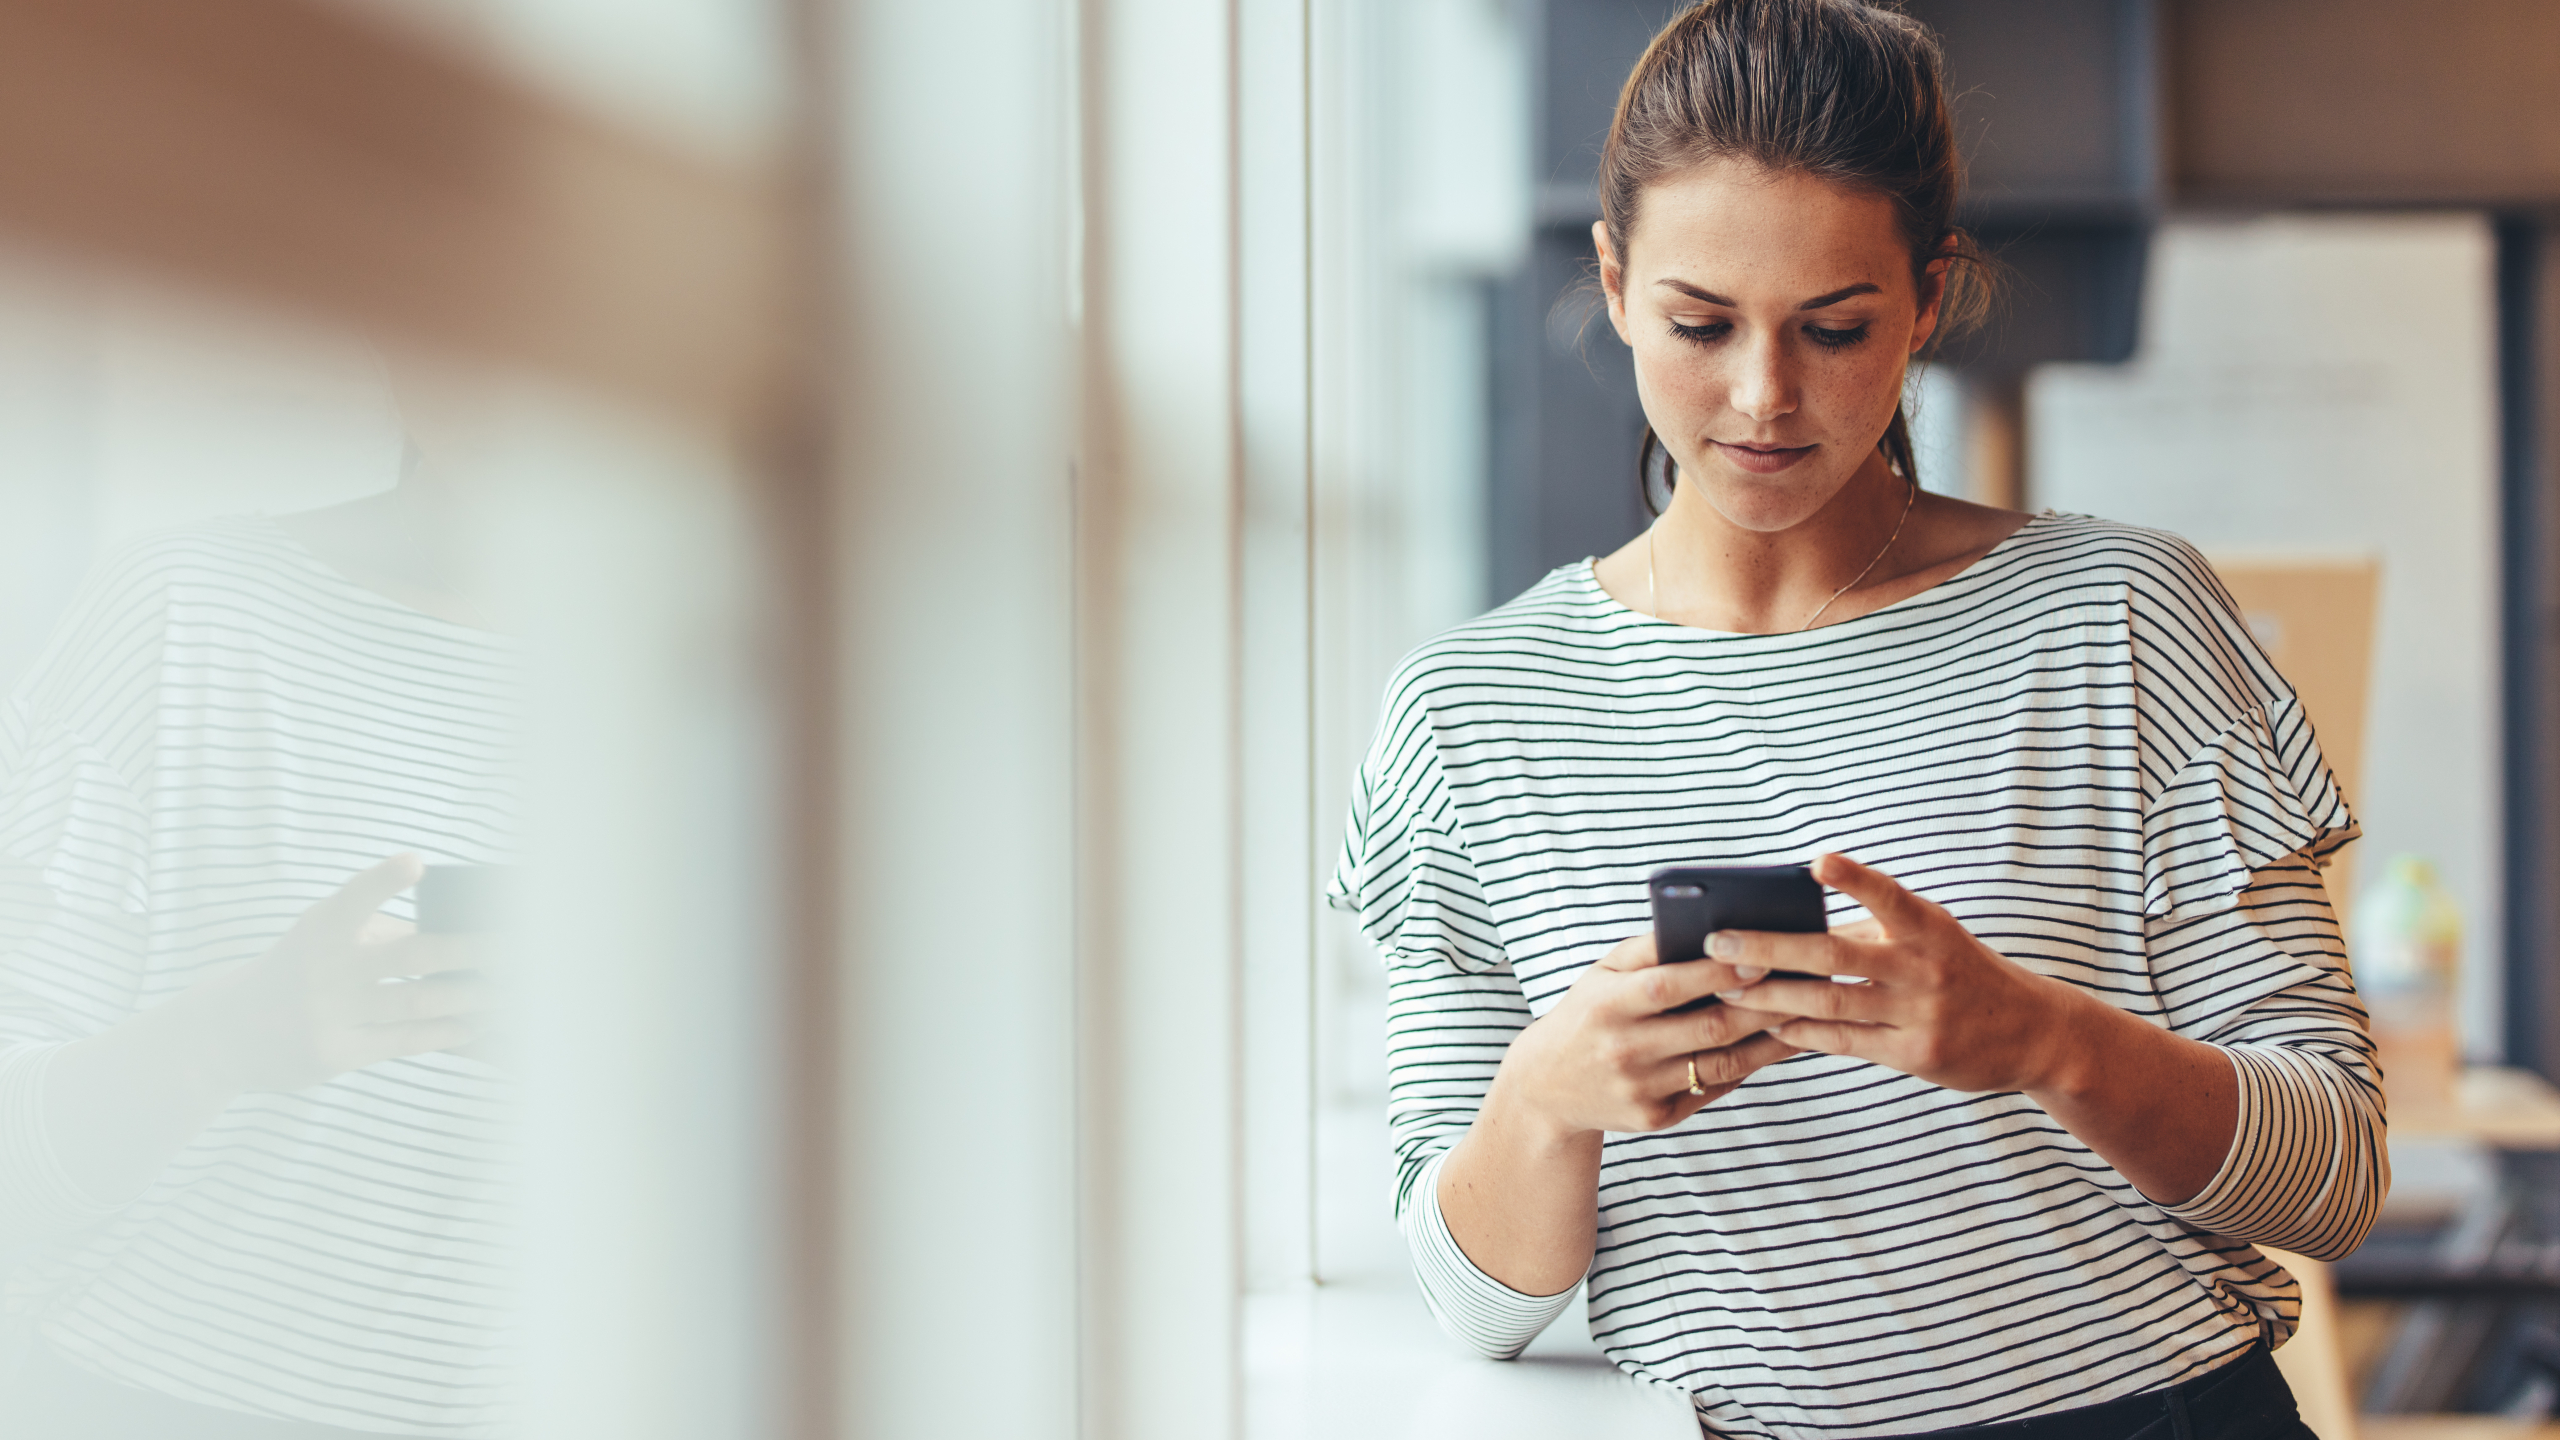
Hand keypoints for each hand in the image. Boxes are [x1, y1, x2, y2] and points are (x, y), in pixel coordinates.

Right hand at [163, 854, 493, 1095]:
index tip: (415, 863)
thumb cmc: (300, 970)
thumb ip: (380, 932)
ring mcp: (329, 1012)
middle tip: (522, 944)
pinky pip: (406, 1040)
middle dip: (473, 949)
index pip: (356, 898)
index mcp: (323, 927)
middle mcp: (325, 967)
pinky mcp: (335, 1053)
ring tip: (514, 989)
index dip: (384, 880)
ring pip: (420, 1001)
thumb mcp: (323, 938)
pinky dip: (447, 1031)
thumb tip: (465, 935)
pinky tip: (477, 1024)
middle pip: (413, 955)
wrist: (226, 1033)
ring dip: (473, 996)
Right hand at [1492, 929, 1799, 1138]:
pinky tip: (1776, 1046)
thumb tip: (1709, 925)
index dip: (1718, 973)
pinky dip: (1749, 1067)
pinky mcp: (1657, 1118)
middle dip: (1763, 1005)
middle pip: (1709, 1027)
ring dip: (1770, 1040)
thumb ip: (1649, 948)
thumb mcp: (1602, 974)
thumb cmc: (1587, 1013)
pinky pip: (1714, 1089)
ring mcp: (1642, 1089)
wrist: (1547, 1086)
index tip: (1762, 957)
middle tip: (1806, 984)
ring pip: (1723, 1064)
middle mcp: (1624, 1050)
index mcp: (1608, 1005)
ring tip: (1806, 1016)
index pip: (1670, 985)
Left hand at [1708, 852, 2094, 1094]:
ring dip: (1770, 995)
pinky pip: (1843, 1041)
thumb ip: (1875, 929)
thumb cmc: (1962, 972)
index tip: (1817, 862)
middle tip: (1718, 941)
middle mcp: (1923, 967)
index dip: (1854, 878)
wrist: (2033, 1032)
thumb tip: (1793, 923)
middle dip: (1770, 948)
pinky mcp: (1915, 1054)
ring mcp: (1919, 1013)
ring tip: (1725, 987)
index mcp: (1928, 927)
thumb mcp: (1933, 937)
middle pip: (1834, 954)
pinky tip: (1767, 1022)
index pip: (1888, 896)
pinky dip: (1800, 1031)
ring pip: (1828, 1003)